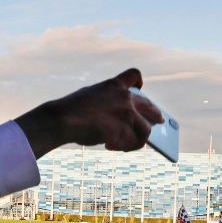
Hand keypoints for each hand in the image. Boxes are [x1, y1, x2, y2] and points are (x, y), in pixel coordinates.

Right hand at [14, 68, 162, 158]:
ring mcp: (126, 114)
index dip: (139, 83)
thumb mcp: (90, 96)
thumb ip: (106, 102)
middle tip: (159, 122)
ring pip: (146, 130)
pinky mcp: (124, 131)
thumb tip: (117, 120)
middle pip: (151, 107)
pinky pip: (133, 143)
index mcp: (113, 85)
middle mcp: (124, 97)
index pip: (134, 75)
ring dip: (138, 139)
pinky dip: (124, 147)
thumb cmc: (70, 110)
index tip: (139, 89)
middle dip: (156, 116)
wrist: (62, 119)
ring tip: (127, 144)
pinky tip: (110, 147)